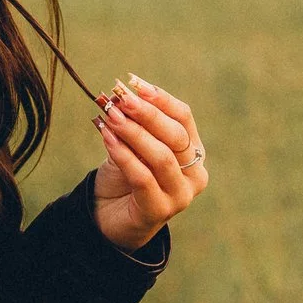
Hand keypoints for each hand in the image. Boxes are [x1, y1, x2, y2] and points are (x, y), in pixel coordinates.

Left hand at [91, 74, 207, 250]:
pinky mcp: (160, 211)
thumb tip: (121, 94)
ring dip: (134, 133)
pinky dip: (124, 155)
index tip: (135, 83)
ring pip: (161, 156)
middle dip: (147, 114)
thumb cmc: (124, 177)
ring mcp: (181, 195)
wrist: (109, 219)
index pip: (184, 117)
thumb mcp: (130, 145)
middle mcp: (194, 174)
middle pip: (175, 135)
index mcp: (192, 151)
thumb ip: (132, 124)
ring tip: (111, 116)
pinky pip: (143, 177)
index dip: (161, 98)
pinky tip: (107, 138)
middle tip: (121, 98)